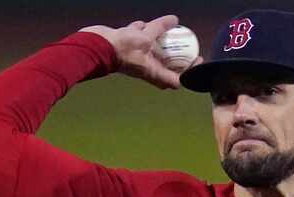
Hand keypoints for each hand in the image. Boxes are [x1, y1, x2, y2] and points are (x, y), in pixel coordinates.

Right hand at [79, 15, 201, 89]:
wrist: (96, 46)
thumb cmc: (121, 48)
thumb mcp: (145, 37)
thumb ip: (160, 29)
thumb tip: (175, 20)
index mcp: (153, 72)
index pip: (176, 79)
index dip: (189, 72)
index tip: (197, 60)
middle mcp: (146, 68)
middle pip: (166, 66)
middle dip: (177, 57)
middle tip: (187, 46)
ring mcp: (136, 58)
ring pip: (151, 52)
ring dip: (158, 43)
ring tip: (166, 33)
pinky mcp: (126, 49)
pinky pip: (137, 42)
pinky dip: (141, 33)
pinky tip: (142, 24)